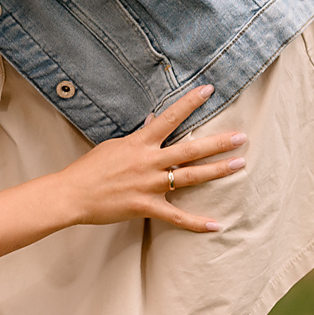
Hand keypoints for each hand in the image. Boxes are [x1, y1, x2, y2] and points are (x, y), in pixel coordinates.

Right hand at [51, 85, 245, 231]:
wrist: (71, 194)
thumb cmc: (89, 168)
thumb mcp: (114, 145)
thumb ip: (138, 136)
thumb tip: (153, 121)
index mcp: (140, 142)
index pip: (169, 117)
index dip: (190, 102)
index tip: (209, 90)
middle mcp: (149, 161)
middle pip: (191, 149)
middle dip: (218, 142)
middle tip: (242, 137)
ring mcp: (149, 184)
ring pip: (191, 177)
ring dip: (217, 171)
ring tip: (239, 164)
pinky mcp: (146, 206)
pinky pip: (177, 216)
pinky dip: (197, 222)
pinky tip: (217, 225)